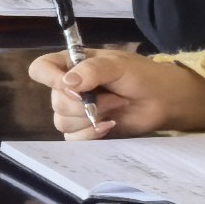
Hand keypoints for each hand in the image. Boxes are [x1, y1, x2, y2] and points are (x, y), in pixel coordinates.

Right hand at [34, 49, 204, 138]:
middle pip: (54, 101)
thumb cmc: (142, 75)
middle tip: (112, 95)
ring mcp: (76, 111)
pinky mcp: (86, 131)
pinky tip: (109, 125)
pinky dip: (91, 134)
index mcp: (70, 65)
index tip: (70, 85)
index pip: (40, 69)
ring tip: (116, 107)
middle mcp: (68, 88)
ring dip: (91, 118)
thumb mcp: (117, 65)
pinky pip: (73, 139)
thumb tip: (66, 84)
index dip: (49, 78)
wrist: (164, 100)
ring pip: (62, 121)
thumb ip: (91, 71)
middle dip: (84, 103)